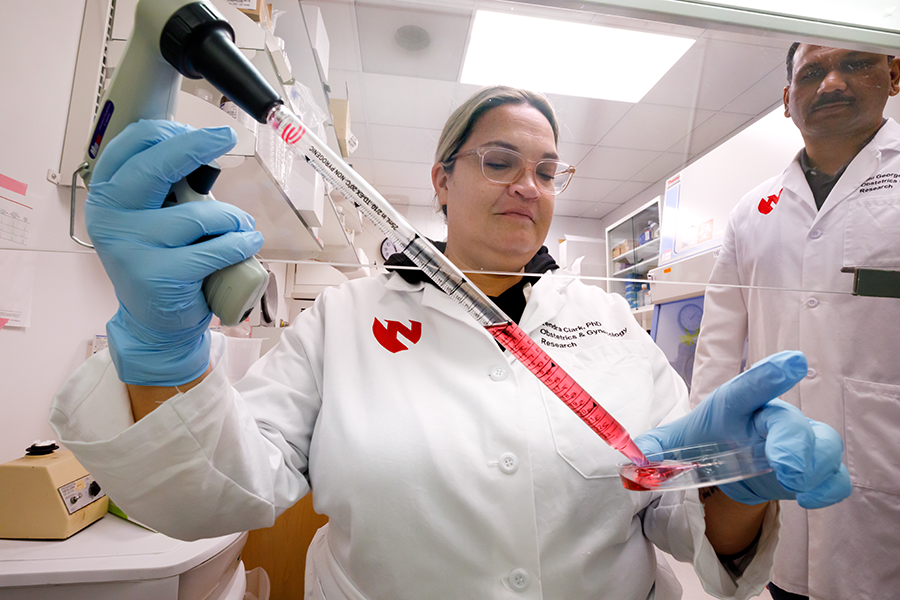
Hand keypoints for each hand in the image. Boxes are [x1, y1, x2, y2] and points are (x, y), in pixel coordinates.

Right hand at [86, 120, 263, 385]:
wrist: (155, 322)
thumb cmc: (161, 260)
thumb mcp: (151, 217)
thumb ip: (165, 185)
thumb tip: (204, 147)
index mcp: (105, 195)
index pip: (129, 146)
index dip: (166, 131)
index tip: (196, 130)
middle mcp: (110, 218)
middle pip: (156, 166)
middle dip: (196, 145)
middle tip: (226, 136)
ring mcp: (132, 248)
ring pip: (198, 215)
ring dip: (233, 217)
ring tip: (243, 226)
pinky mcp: (160, 276)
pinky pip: (215, 248)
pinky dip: (241, 243)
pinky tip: (249, 243)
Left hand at [635, 352, 850, 507]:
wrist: (731, 462)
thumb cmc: (707, 440)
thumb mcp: (677, 441)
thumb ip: (653, 447)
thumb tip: (629, 458)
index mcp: (734, 406)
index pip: (750, 387)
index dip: (770, 375)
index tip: (793, 361)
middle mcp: (768, 417)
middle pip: (788, 420)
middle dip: (792, 441)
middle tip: (785, 466)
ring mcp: (796, 440)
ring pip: (820, 443)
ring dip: (813, 465)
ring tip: (795, 483)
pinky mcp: (812, 466)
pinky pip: (834, 473)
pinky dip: (829, 487)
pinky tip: (810, 498)